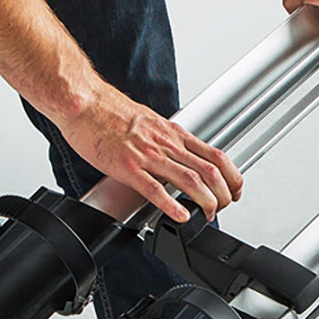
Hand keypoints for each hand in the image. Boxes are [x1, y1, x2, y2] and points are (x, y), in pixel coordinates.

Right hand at [55, 81, 242, 222]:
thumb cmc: (111, 112)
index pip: (216, 155)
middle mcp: (167, 144)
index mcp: (174, 134)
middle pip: (210, 172)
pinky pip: (155, 189)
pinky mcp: (127, 168)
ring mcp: (148, 156)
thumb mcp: (152, 123)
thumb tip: (182, 157)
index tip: (236, 190)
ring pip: (191, 180)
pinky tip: (181, 216)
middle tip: (223, 207)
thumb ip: (169, 141)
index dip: (233, 176)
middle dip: (224, 194)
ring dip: (206, 202)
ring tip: (209, 215)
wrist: (83, 103)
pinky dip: (172, 205)